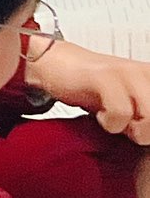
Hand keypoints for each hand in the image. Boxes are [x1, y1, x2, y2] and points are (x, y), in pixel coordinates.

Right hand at [27, 42, 149, 144]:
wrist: (58, 65)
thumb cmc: (97, 88)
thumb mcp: (134, 104)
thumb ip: (147, 118)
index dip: (149, 127)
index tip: (136, 127)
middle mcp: (149, 73)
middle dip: (147, 132)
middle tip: (130, 128)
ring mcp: (129, 73)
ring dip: (133, 130)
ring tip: (119, 123)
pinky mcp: (106, 76)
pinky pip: (121, 112)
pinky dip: (111, 123)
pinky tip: (102, 116)